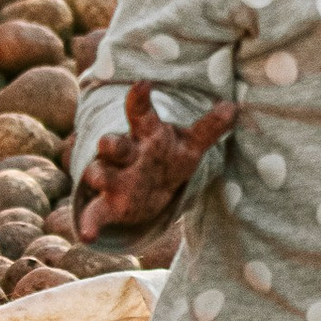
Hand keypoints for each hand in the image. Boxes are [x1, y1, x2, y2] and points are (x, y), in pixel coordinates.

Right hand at [76, 83, 235, 236]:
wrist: (148, 191)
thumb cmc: (167, 158)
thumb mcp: (191, 145)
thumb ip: (210, 129)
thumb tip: (234, 108)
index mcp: (146, 135)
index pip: (141, 113)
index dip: (140, 99)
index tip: (143, 84)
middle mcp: (125, 154)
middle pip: (113, 144)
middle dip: (111, 144)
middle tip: (108, 142)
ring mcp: (113, 179)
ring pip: (99, 173)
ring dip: (98, 176)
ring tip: (96, 179)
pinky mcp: (108, 205)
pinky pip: (94, 214)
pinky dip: (88, 225)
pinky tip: (87, 236)